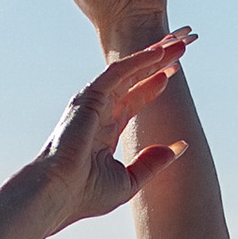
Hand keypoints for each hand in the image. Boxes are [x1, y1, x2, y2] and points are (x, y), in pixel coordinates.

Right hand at [29, 29, 195, 228]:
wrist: (57, 194)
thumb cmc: (85, 195)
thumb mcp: (130, 180)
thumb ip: (153, 162)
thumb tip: (181, 147)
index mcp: (104, 133)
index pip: (131, 102)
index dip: (151, 86)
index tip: (170, 74)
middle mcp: (98, 114)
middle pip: (132, 81)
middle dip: (155, 65)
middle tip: (178, 48)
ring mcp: (92, 104)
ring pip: (127, 72)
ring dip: (152, 56)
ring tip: (176, 43)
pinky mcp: (89, 98)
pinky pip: (117, 72)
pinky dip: (138, 61)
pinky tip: (158, 53)